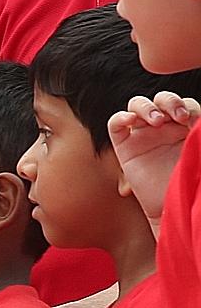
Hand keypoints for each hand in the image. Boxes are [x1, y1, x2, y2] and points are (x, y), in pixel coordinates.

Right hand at [109, 93, 199, 227]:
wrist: (175, 207)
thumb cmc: (191, 181)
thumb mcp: (198, 152)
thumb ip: (198, 132)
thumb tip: (195, 117)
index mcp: (184, 127)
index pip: (183, 103)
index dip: (187, 106)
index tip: (194, 121)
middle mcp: (164, 128)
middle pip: (161, 99)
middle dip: (169, 101)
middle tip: (179, 116)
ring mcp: (143, 135)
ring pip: (137, 105)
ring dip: (147, 107)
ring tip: (157, 121)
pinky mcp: (125, 146)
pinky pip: (115, 124)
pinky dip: (121, 117)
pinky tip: (132, 120)